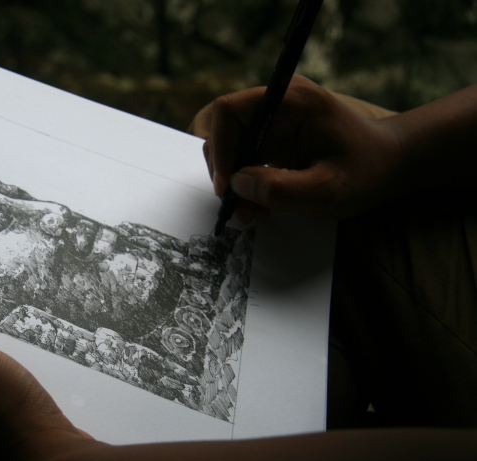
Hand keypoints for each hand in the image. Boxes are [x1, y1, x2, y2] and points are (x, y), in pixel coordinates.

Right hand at [191, 75, 404, 220]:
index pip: (230, 111)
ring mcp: (274, 121)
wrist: (389, 166)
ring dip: (234, 181)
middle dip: (225, 170)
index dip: (219, 148)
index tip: (226, 185)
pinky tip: (260, 205)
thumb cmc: (367, 172)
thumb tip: (237, 183)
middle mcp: (277, 104)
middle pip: (225, 130)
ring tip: (251, 212)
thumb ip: (282, 188)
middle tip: (237, 207)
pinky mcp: (273, 138)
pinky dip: (245, 184)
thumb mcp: (328, 188)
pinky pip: (245, 158)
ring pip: (232, 148)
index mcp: (291, 100)